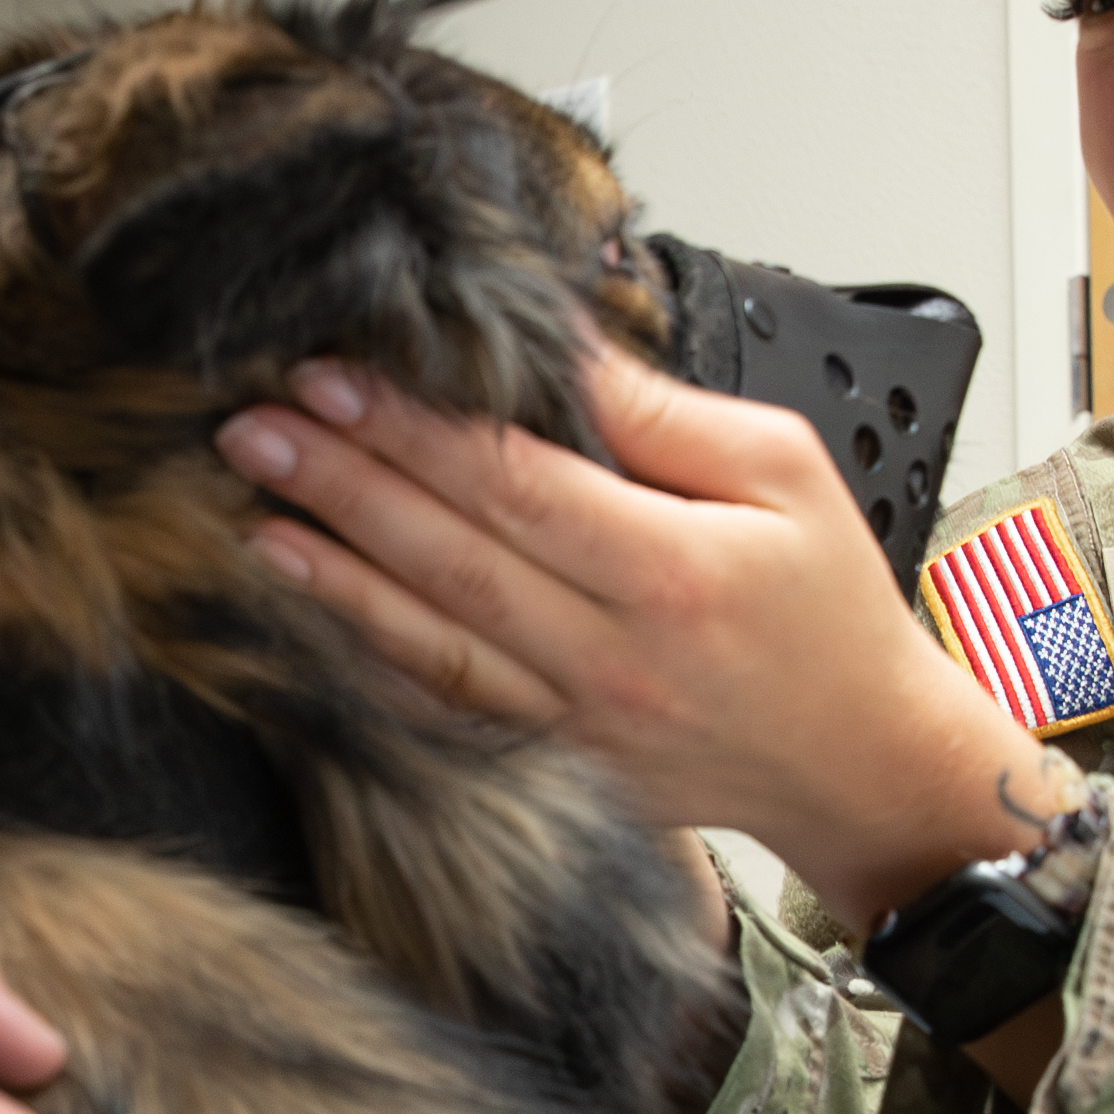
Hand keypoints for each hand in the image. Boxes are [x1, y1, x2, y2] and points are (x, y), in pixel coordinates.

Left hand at [217, 351, 1071, 931]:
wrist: (858, 763)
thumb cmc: (830, 609)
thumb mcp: (784, 471)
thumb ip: (663, 413)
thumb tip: (557, 350)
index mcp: (673, 570)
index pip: (515, 485)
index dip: (414, 430)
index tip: (334, 375)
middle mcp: (614, 658)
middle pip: (452, 558)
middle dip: (344, 484)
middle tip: (258, 425)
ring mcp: (577, 723)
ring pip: (430, 641)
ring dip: (334, 570)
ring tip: (255, 507)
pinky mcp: (556, 763)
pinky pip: (445, 708)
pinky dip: (370, 657)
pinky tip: (311, 609)